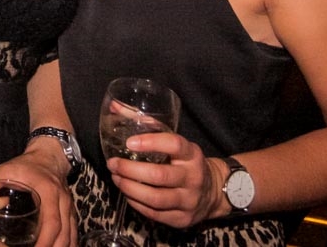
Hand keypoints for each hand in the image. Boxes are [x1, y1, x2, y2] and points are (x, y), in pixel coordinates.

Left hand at [0, 150, 75, 246]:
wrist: (48, 157)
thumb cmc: (27, 166)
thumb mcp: (8, 169)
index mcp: (49, 192)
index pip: (51, 221)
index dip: (45, 240)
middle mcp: (63, 201)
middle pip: (63, 233)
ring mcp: (69, 208)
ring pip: (71, 235)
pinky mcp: (71, 212)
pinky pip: (74, 232)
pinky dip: (69, 244)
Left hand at [105, 131, 223, 228]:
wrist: (213, 192)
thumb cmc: (185, 162)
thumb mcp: (176, 143)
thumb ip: (148, 125)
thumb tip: (115, 107)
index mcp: (192, 154)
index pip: (174, 145)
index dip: (151, 142)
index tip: (129, 142)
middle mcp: (193, 177)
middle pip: (159, 175)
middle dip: (130, 170)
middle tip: (113, 164)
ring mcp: (189, 200)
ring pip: (155, 198)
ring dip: (130, 188)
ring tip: (116, 178)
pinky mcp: (182, 219)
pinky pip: (155, 214)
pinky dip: (136, 203)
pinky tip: (127, 194)